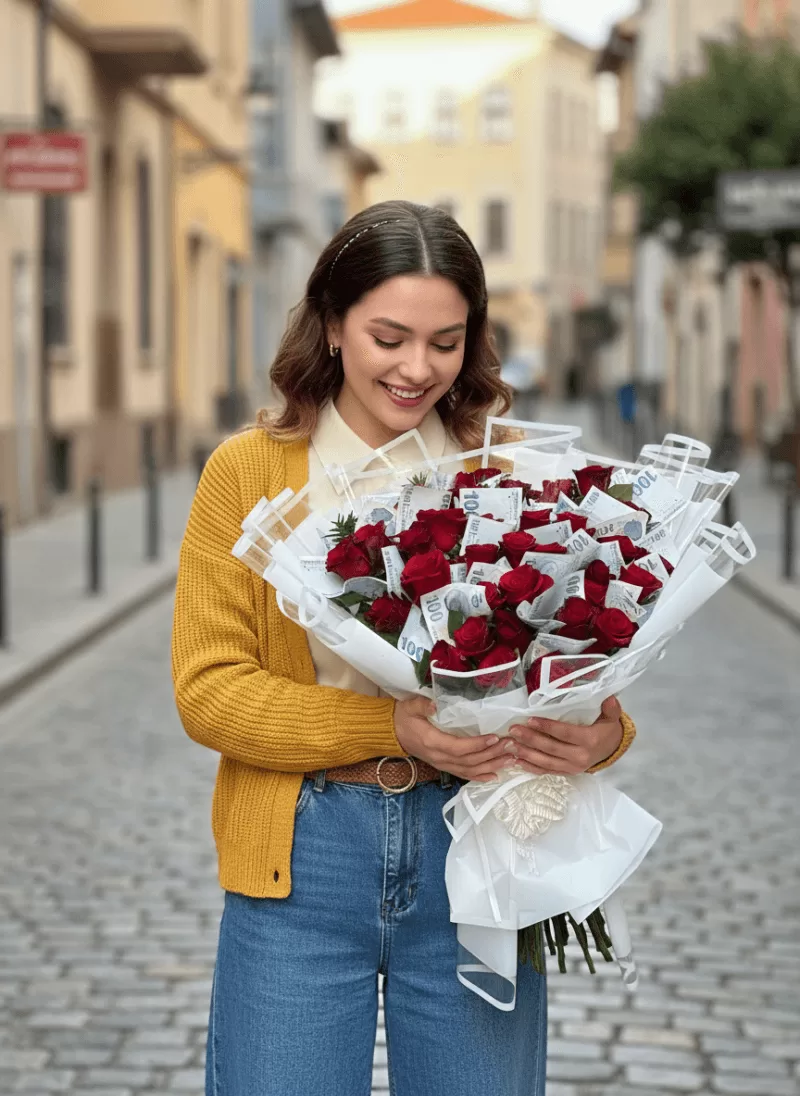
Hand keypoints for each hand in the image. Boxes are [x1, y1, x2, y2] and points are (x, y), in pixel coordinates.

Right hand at [393, 697, 511, 782]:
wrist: (392, 733)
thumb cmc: (403, 717)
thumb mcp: (409, 707)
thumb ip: (421, 705)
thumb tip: (434, 704)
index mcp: (431, 742)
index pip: (458, 747)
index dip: (477, 745)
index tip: (495, 737)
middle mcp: (439, 757)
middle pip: (469, 760)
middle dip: (492, 754)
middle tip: (511, 746)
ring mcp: (442, 764)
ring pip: (470, 770)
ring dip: (491, 766)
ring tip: (510, 760)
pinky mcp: (444, 766)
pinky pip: (464, 774)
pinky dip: (480, 776)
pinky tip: (495, 775)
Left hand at [504, 696, 623, 775]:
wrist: (611, 750)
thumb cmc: (607, 730)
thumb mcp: (611, 718)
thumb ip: (610, 708)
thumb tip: (609, 697)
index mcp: (589, 740)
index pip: (565, 733)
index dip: (547, 727)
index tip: (530, 720)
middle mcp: (580, 757)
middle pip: (551, 748)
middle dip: (530, 739)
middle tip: (513, 730)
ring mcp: (572, 767)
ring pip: (546, 762)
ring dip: (526, 753)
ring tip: (510, 744)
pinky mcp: (566, 773)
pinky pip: (546, 771)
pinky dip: (531, 767)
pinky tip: (517, 761)